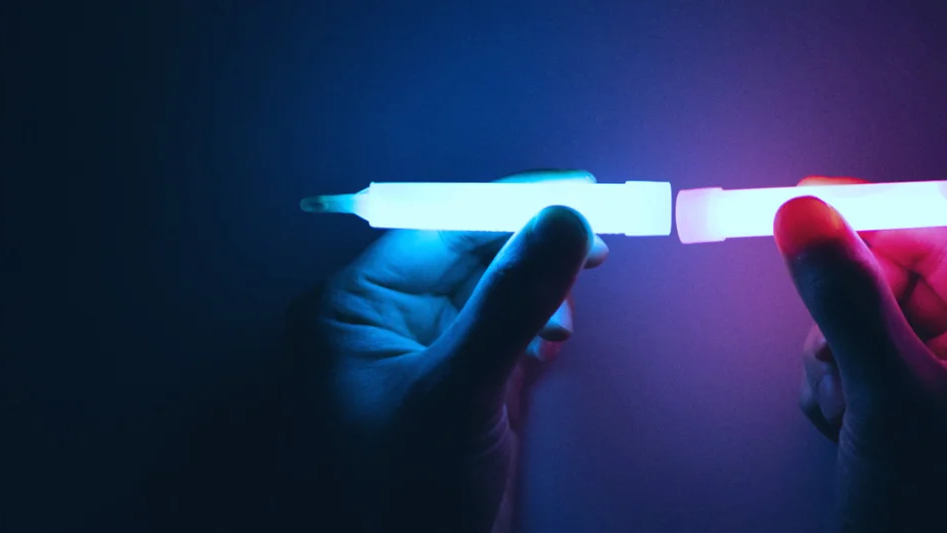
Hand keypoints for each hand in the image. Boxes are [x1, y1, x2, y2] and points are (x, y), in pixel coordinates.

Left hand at [283, 170, 607, 532]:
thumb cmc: (400, 499)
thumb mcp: (457, 392)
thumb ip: (510, 301)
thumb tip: (562, 221)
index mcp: (352, 312)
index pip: (434, 229)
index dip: (505, 205)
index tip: (570, 190)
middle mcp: (381, 326)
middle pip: (467, 254)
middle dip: (528, 248)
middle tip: (595, 238)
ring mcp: (423, 358)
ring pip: (491, 292)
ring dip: (537, 292)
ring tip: (564, 313)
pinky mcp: (460, 390)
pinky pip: (502, 332)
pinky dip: (535, 328)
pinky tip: (553, 341)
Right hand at [777, 177, 946, 530]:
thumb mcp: (895, 404)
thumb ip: (851, 303)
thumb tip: (810, 220)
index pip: (940, 242)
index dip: (873, 215)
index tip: (807, 198)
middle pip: (891, 282)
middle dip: (850, 320)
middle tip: (845, 364)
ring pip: (861, 331)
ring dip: (837, 367)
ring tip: (854, 419)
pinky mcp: (910, 423)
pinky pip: (853, 375)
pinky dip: (836, 397)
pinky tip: (848, 436)